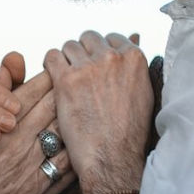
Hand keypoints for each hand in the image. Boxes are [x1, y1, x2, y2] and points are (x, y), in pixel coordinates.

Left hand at [44, 31, 152, 193]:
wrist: (112, 157)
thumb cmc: (129, 131)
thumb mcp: (143, 91)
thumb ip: (133, 64)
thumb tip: (132, 36)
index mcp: (134, 57)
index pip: (111, 38)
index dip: (100, 51)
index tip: (96, 66)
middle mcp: (112, 57)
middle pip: (88, 38)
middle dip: (83, 52)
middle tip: (80, 73)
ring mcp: (88, 67)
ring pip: (69, 46)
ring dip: (66, 59)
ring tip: (67, 80)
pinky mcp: (66, 79)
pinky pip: (51, 57)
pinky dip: (50, 65)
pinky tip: (54, 79)